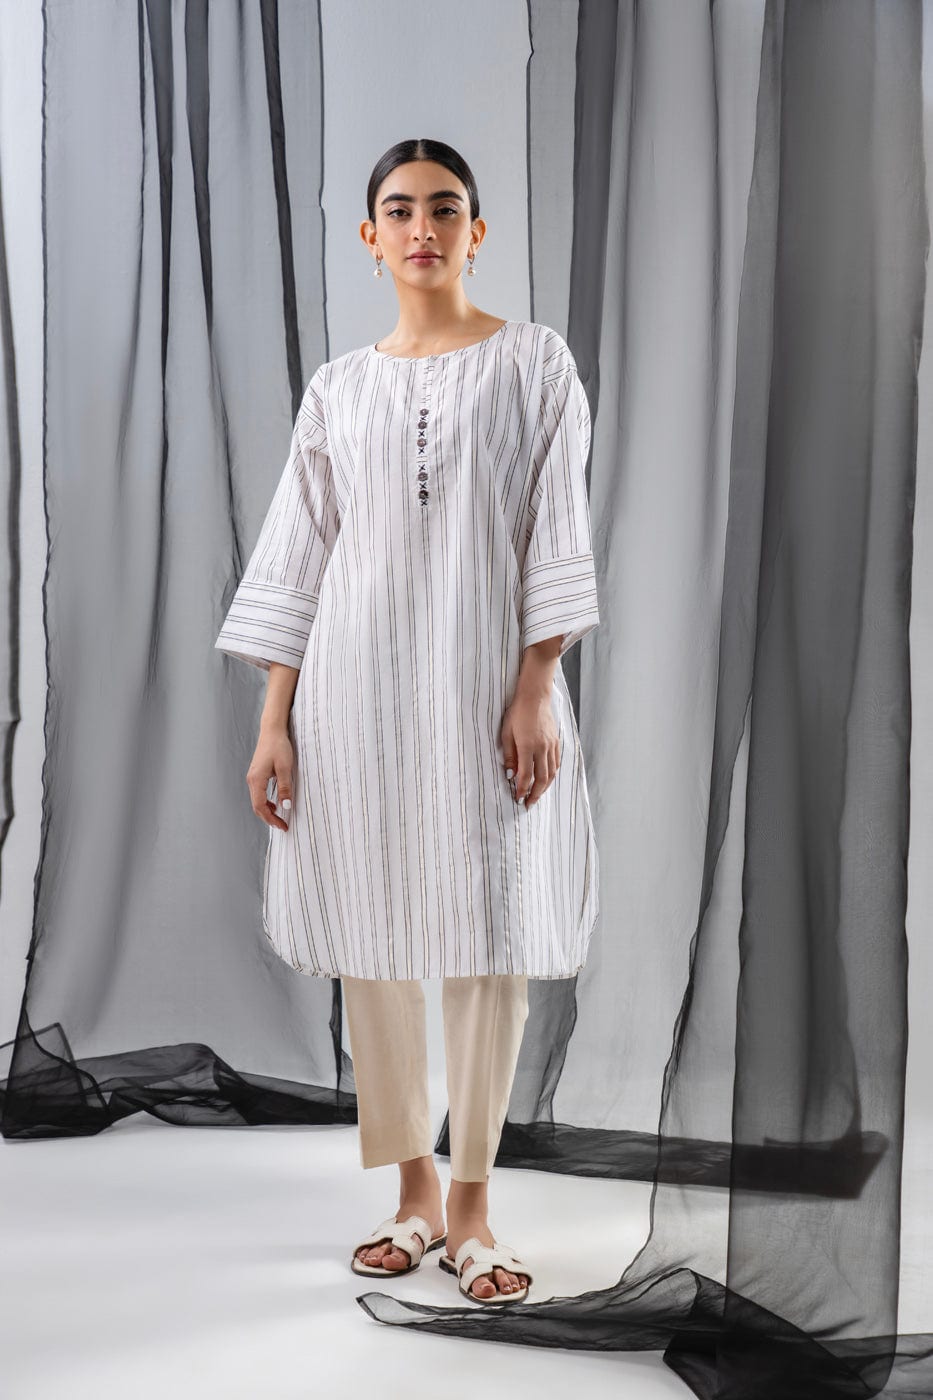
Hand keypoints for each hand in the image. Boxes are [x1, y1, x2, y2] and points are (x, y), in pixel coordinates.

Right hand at [247, 726, 293, 829]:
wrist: (272, 730)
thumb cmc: (279, 746)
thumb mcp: (285, 768)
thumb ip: (285, 788)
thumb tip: (286, 806)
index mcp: (256, 780)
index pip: (260, 807)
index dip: (271, 819)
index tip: (283, 826)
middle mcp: (251, 780)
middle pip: (257, 806)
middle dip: (269, 819)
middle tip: (283, 826)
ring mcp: (253, 777)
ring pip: (257, 801)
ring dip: (267, 811)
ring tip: (280, 818)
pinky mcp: (257, 774)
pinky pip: (259, 793)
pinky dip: (266, 802)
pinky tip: (275, 804)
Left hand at [500, 689, 559, 808]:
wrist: (535, 697)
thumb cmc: (517, 713)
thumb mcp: (506, 733)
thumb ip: (509, 755)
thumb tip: (509, 774)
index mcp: (528, 746)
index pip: (526, 775)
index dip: (522, 789)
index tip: (517, 798)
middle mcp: (542, 748)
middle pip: (541, 778)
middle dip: (535, 794)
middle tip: (528, 804)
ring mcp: (551, 745)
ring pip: (551, 773)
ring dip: (544, 787)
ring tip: (537, 796)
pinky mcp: (556, 742)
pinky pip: (556, 763)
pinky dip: (551, 775)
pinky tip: (546, 780)